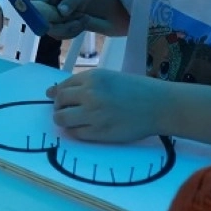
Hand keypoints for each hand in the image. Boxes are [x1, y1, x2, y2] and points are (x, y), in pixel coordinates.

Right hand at [32, 0, 107, 39]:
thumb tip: (61, 11)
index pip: (35, 4)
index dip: (39, 15)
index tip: (53, 22)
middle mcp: (43, 4)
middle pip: (42, 22)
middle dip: (64, 24)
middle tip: (83, 17)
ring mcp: (46, 16)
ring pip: (52, 31)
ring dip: (71, 29)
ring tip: (85, 17)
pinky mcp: (52, 26)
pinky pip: (59, 35)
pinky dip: (72, 32)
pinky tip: (80, 23)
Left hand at [46, 68, 165, 142]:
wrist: (160, 105)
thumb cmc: (136, 90)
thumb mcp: (108, 78)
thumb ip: (82, 84)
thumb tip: (50, 92)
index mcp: (93, 77)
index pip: (62, 87)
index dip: (60, 95)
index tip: (63, 100)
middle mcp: (90, 94)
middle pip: (59, 103)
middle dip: (60, 108)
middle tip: (72, 111)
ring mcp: (94, 114)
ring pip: (61, 119)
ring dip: (64, 120)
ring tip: (77, 120)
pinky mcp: (99, 132)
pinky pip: (75, 133)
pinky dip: (77, 131)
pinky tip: (90, 128)